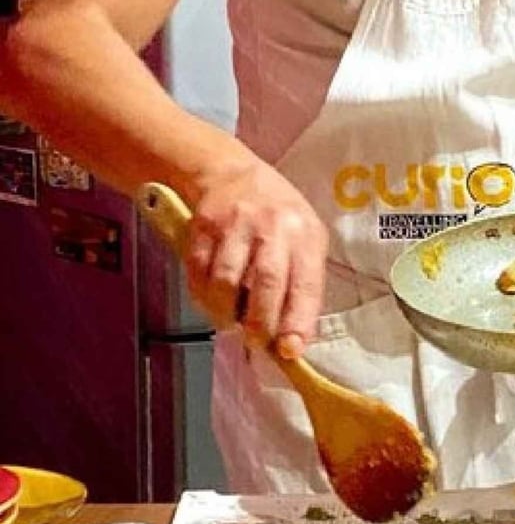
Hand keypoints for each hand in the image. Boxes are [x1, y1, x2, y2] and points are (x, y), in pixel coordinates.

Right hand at [184, 159, 327, 358]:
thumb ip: (301, 282)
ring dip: (226, 312)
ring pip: (227, 281)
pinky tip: (210, 300)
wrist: (229, 172)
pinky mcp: (203, 227)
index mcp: (306, 234)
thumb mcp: (303, 238)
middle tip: (256, 342)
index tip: (292, 350)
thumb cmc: (276, 215)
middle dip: (260, 323)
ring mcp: (236, 226)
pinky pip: (198, 272)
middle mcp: (273, 228)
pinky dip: (202, 296)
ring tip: (230, 320)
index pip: (306, 283)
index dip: (299, 320)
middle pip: (268, 283)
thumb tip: (294, 338)